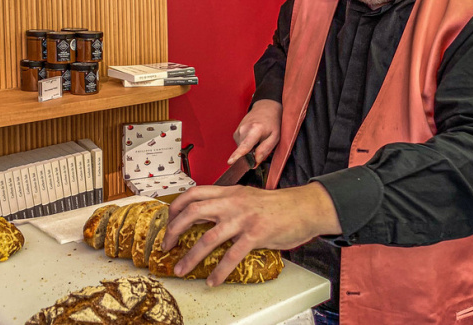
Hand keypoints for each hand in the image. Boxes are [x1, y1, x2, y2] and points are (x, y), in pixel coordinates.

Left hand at [161, 183, 340, 285]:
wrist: (305, 207)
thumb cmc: (278, 206)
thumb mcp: (248, 197)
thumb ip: (229, 204)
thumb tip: (208, 216)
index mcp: (230, 192)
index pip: (194, 193)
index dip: (176, 207)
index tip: (168, 222)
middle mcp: (233, 202)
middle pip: (193, 211)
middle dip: (174, 230)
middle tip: (167, 246)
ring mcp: (244, 218)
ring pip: (208, 237)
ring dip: (191, 256)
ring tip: (181, 269)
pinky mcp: (256, 234)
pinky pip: (232, 255)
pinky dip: (219, 270)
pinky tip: (213, 281)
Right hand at [229, 99, 281, 164]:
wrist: (265, 108)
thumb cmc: (272, 122)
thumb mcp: (275, 136)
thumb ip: (265, 149)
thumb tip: (255, 162)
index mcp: (255, 129)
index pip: (245, 146)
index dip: (237, 155)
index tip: (230, 162)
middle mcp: (243, 130)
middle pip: (244, 152)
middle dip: (252, 155)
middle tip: (262, 145)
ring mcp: (238, 131)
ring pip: (242, 149)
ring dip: (250, 149)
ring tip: (258, 139)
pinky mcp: (236, 133)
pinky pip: (241, 145)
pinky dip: (247, 145)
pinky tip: (253, 138)